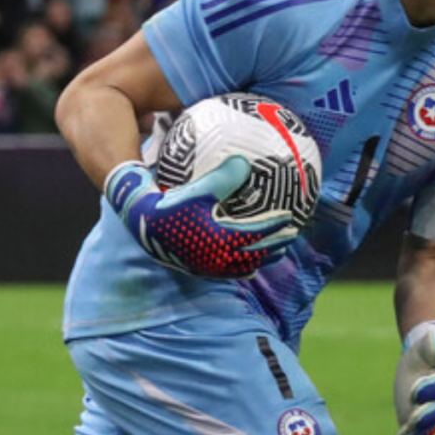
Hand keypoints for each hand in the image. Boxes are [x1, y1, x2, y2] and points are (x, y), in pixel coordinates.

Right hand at [105, 157, 295, 277]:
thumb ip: (224, 176)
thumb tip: (245, 162)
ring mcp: (209, 267)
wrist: (143, 225)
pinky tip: (249, 266)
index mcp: (222, 239)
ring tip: (277, 253)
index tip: (290, 217)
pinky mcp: (199, 270)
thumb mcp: (199, 188)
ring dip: (262, 259)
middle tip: (292, 235)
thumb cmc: (171, 203)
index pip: (257, 233)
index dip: (275, 225)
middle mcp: (219, 258)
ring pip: (244, 266)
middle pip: (256, 253)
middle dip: (276, 245)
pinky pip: (228, 272)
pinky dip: (243, 268)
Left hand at [392, 321, 434, 434]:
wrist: (423, 361)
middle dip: (423, 418)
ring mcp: (431, 415)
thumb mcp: (426, 346)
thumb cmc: (426, 351)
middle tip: (410, 422)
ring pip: (424, 428)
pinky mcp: (418, 422)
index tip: (414, 390)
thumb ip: (432, 347)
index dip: (428, 389)